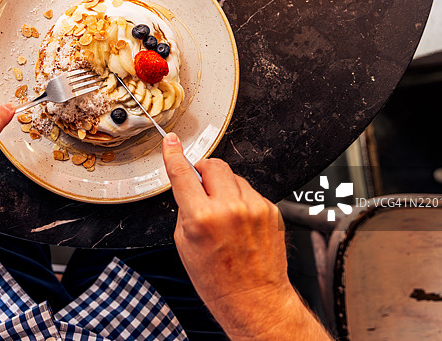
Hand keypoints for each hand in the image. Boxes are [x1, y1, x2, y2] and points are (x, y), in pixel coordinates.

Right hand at [162, 133, 329, 339]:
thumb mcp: (185, 244)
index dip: (174, 154)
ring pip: (233, 177)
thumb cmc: (218, 279)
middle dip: (203, 172)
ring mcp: (253, 208)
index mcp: (202, 218)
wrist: (254, 299)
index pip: (183, 174)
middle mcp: (229, 209)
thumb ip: (186, 210)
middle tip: (201, 189)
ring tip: (223, 215)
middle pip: (213, 166)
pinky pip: (249, 192)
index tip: (171, 142)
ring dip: (224, 187)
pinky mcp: (270, 210)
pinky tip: (240, 223)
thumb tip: (189, 186)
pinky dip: (241, 200)